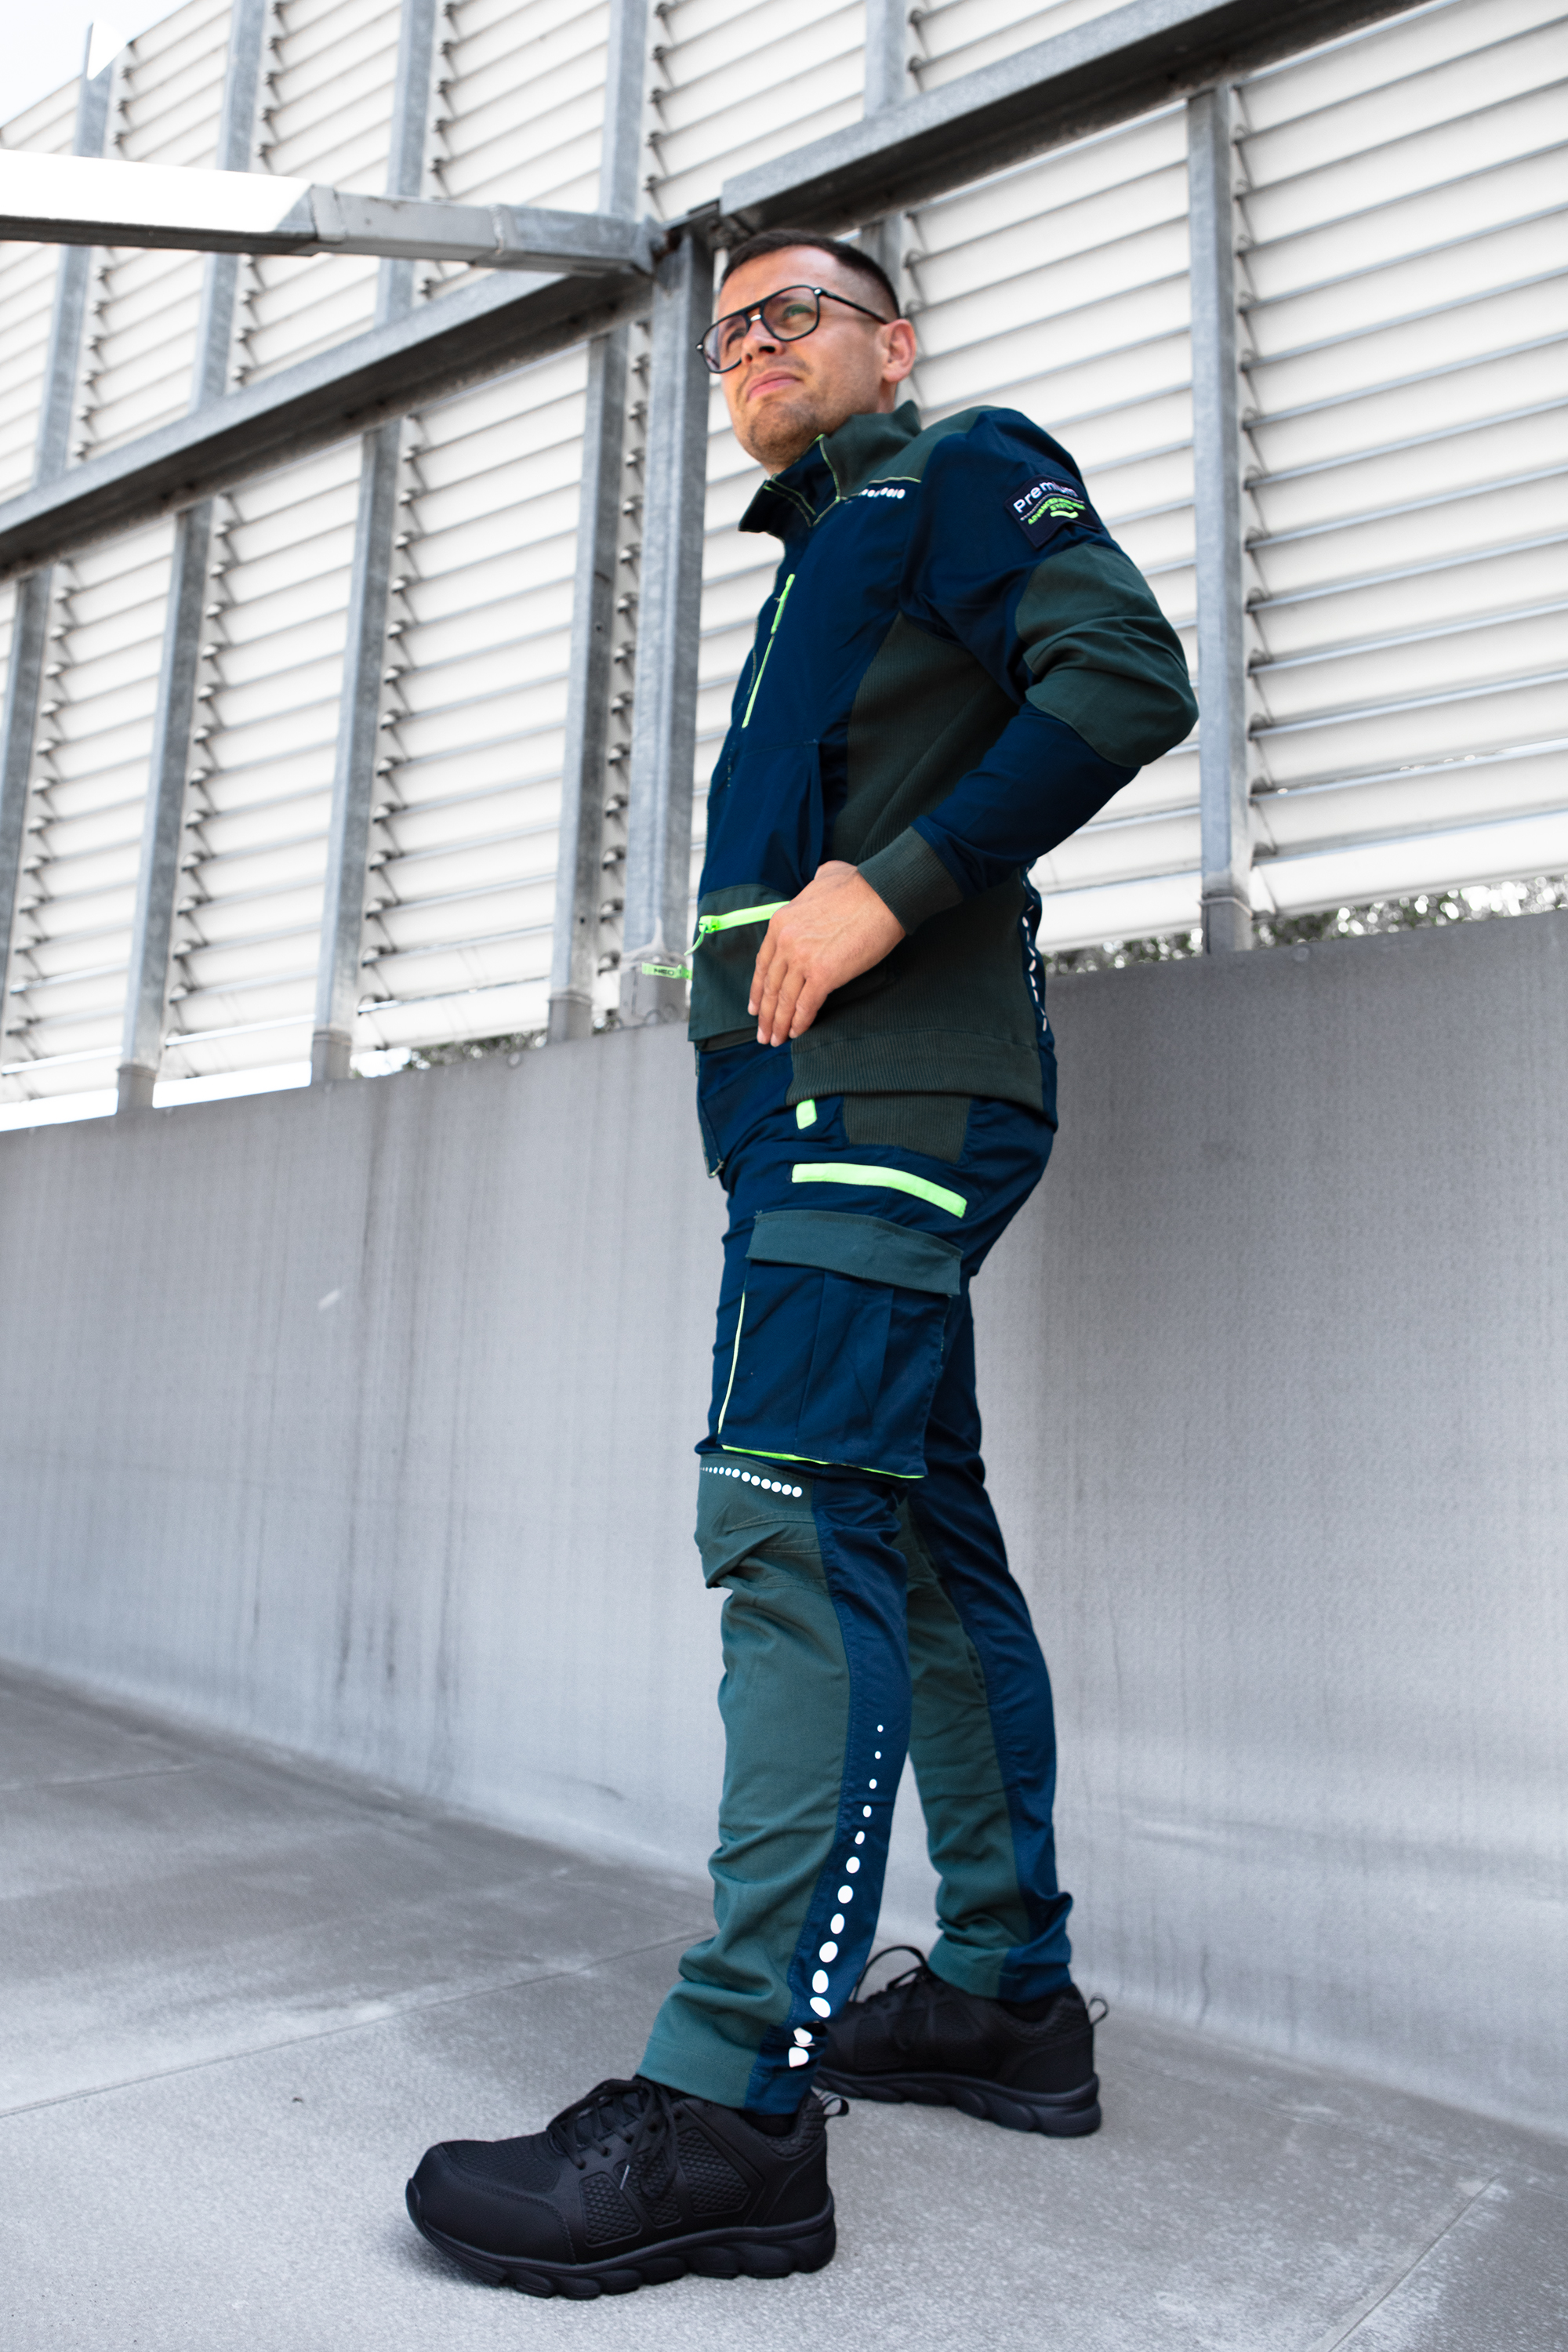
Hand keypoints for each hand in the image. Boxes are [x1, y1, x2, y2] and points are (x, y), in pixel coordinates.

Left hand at [749, 861, 905, 1045]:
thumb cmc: (860, 884)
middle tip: (762, 1034)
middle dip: (765, 1014)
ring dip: (778, 1024)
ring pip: (784, 1000)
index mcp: (781, 922)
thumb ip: (814, 884)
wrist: (883, 894)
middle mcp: (786, 942)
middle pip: (769, 986)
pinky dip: (800, 1022)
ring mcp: (802, 959)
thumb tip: (820, 880)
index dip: (757, 990)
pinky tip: (796, 1033)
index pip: (762, 964)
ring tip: (775, 1040)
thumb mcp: (824, 876)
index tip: (755, 1007)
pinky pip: (806, 1005)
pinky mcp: (823, 975)